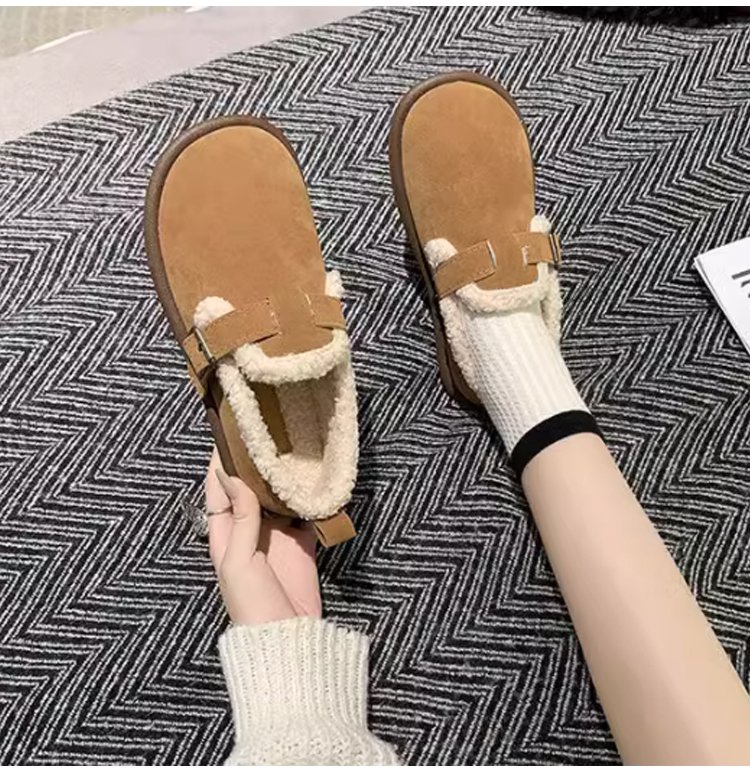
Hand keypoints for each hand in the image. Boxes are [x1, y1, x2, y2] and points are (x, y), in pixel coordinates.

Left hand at [206, 448, 321, 624]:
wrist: (289, 641)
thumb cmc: (252, 607)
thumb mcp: (239, 561)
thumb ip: (241, 519)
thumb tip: (232, 477)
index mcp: (225, 535)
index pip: (219, 490)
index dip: (222, 462)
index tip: (230, 432)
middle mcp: (250, 532)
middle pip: (251, 488)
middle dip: (256, 463)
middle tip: (268, 432)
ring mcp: (277, 538)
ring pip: (279, 497)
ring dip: (283, 478)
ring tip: (292, 449)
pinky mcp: (301, 545)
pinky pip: (305, 514)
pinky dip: (309, 499)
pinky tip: (315, 481)